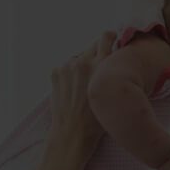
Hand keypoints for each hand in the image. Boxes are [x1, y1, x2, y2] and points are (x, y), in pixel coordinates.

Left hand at [48, 32, 114, 152]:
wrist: (73, 132)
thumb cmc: (98, 119)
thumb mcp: (113, 92)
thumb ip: (112, 73)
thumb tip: (112, 61)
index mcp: (102, 65)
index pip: (106, 37)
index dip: (110, 37)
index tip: (112, 39)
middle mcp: (84, 61)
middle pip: (92, 45)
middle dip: (97, 53)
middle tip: (99, 67)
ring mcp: (67, 66)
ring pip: (78, 57)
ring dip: (83, 64)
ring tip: (85, 83)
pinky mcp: (56, 72)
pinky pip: (66, 66)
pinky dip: (70, 73)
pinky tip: (74, 87)